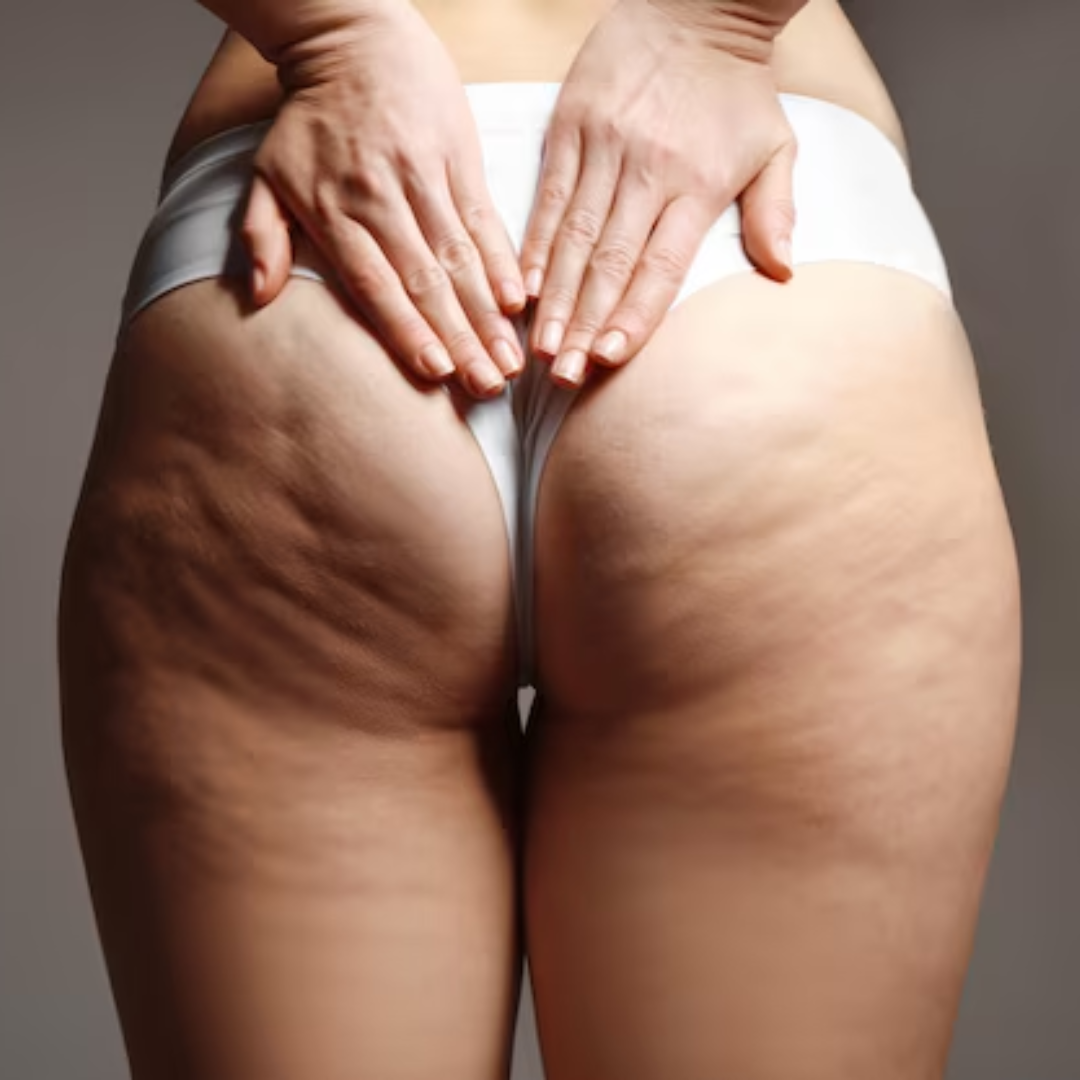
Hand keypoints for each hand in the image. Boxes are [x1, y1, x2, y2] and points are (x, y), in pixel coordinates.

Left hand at [241, 3, 526, 397]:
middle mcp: (381, 198)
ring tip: (510, 361)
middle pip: (425, 281)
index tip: (436, 373)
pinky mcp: (457, 157)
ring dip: (487, 314)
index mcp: (335, 211)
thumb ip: (262, 237)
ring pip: (460, 256)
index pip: (375, 285)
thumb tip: (259, 295)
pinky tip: (519, 300)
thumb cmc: (308, 120)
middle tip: (486, 387)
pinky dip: (501, 261)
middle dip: (460, 338)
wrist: (352, 34)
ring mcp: (422, 177)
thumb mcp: (267, 174)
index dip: (408, 331)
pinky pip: (482, 217)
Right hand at [519, 0, 797, 387]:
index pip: (661, 265)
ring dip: (556, 296)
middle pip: (610, 261)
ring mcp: (606, 147)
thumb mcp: (776, 144)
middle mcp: (649, 171)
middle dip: (585, 323)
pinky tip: (525, 284)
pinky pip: (550, 194)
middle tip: (563, 374)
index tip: (609, 359)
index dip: (634, 316)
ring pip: (574, 235)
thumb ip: (776, 212)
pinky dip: (537, 243)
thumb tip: (785, 272)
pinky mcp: (572, 125)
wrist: (696, 4)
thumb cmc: (737, 89)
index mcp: (699, 184)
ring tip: (540, 344)